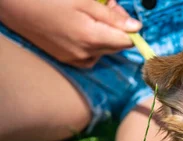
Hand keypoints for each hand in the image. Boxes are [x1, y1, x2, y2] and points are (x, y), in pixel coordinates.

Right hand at [0, 0, 141, 67]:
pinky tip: (78, 28)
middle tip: (103, 7)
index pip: (127, 42)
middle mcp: (87, 54)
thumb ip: (112, 17)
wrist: (15, 8)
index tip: (119, 12)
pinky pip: (91, 54)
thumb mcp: (84, 2)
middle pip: (117, 45)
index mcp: (92, 39)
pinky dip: (92, 42)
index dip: (128, 27)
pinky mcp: (69, 61)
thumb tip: (136, 28)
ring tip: (87, 16)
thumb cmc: (48, 0)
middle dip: (116, 27)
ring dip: (104, 34)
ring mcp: (77, 60)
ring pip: (105, 50)